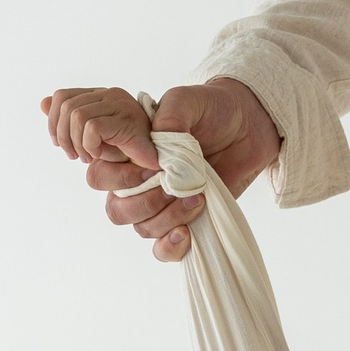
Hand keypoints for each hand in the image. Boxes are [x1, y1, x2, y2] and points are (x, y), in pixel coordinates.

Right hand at [38, 75, 281, 260]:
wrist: (249, 126)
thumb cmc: (212, 109)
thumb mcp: (187, 101)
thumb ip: (168, 116)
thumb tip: (156, 143)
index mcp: (128, 155)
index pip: (100, 175)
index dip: (120, 177)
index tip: (154, 166)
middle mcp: (138, 182)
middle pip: (116, 209)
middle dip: (144, 201)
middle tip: (173, 185)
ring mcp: (161, 204)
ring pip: (141, 228)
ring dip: (167, 218)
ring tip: (197, 197)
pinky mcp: (183, 220)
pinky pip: (162, 249)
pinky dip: (169, 247)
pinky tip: (186, 233)